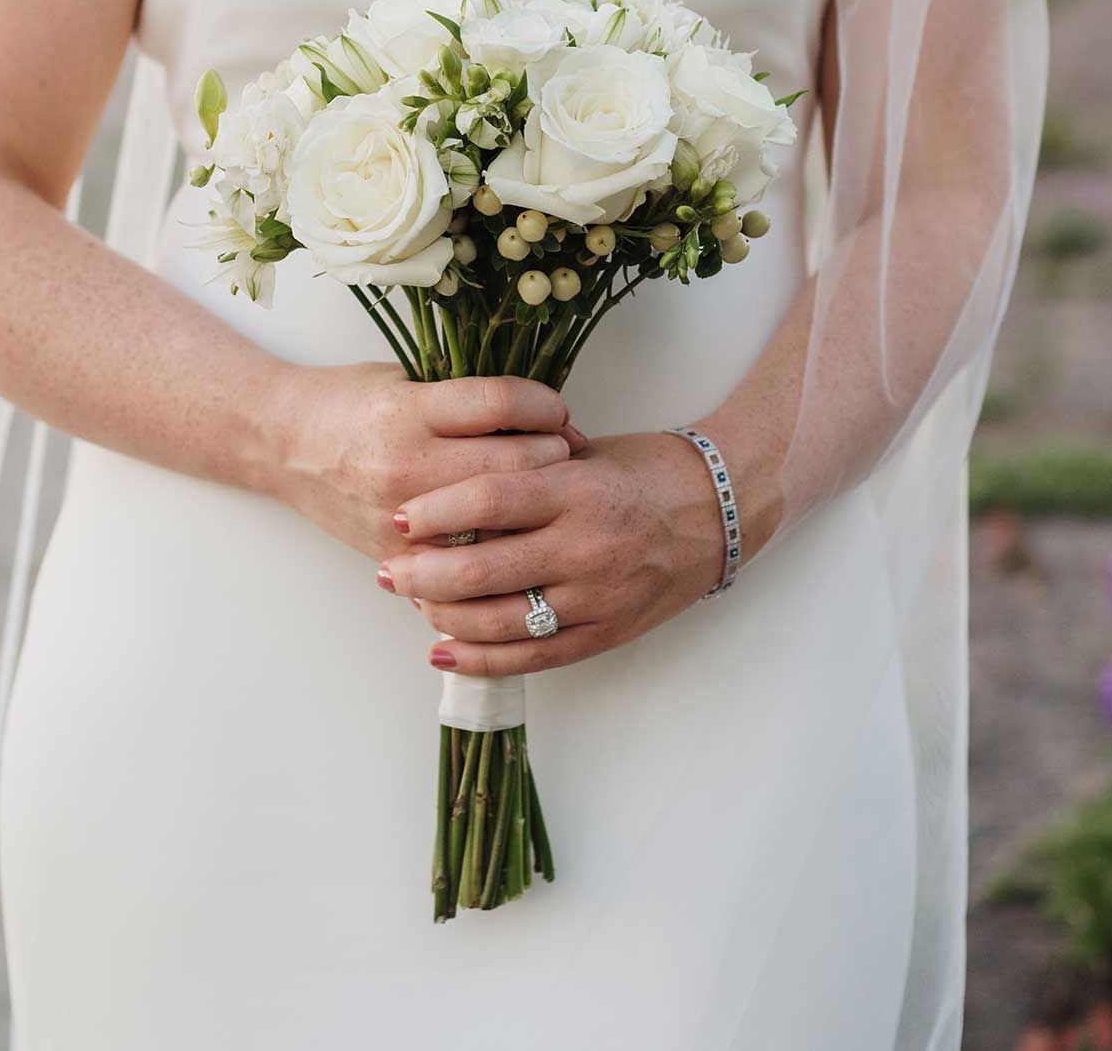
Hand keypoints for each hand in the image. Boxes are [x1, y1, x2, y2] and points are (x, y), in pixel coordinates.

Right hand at [265, 364, 577, 564]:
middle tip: (566, 451)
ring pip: (498, 526)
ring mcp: (402, 520)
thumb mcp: (410, 379)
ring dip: (533, 509)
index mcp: (410, 411)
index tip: (558, 410)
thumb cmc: (353, 404)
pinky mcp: (399, 558)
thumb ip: (471, 398)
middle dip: (554, 456)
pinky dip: (499, 550)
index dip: (545, 406)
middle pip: (512, 468)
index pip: (502, 405)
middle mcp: (405, 467)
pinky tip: (513, 534)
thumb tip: (550, 419)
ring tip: (544, 493)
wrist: (285, 445)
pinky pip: (467, 565)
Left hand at [380, 431, 725, 675]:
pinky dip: (482, 659)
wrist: (722, 510)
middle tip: (388, 568)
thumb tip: (452, 479)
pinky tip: (443, 652)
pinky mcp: (605, 633)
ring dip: (444, 615)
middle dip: (423, 572)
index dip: (435, 512)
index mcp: (576, 490)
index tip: (400, 517)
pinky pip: (533, 657)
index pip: (489, 501)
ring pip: (501, 621)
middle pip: (483, 569)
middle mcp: (584, 546)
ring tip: (412, 601)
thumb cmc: (649, 470)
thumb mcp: (587, 451)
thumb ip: (525, 467)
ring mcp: (596, 597)